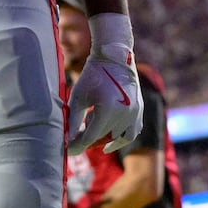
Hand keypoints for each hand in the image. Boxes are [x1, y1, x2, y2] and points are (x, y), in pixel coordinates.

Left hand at [66, 14, 144, 153]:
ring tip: (91, 128)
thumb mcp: (79, 96)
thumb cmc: (93, 74)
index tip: (67, 151)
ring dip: (103, 137)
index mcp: (107, 110)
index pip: (90, 137)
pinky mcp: (139, 111)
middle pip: (102, 137)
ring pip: (118, 137)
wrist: (114, 57)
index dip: (77, 145)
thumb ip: (74, 119)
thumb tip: (67, 139)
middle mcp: (124, 114)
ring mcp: (134, 113)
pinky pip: (132, 132)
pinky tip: (109, 142)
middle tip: (75, 133)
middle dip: (87, 137)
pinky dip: (122, 138)